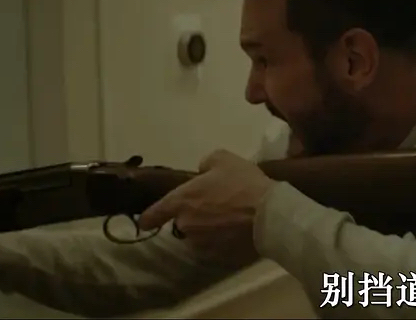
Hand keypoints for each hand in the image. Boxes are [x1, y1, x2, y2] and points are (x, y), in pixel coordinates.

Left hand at [137, 149, 276, 265]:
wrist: (270, 215)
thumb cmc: (243, 183)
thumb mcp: (224, 159)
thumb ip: (205, 164)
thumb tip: (202, 173)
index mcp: (181, 201)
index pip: (153, 214)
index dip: (148, 218)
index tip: (145, 222)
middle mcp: (185, 225)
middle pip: (181, 223)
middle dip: (192, 217)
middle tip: (213, 207)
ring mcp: (201, 244)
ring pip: (198, 237)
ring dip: (207, 230)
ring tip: (228, 221)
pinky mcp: (218, 256)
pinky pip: (215, 247)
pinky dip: (221, 241)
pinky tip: (237, 232)